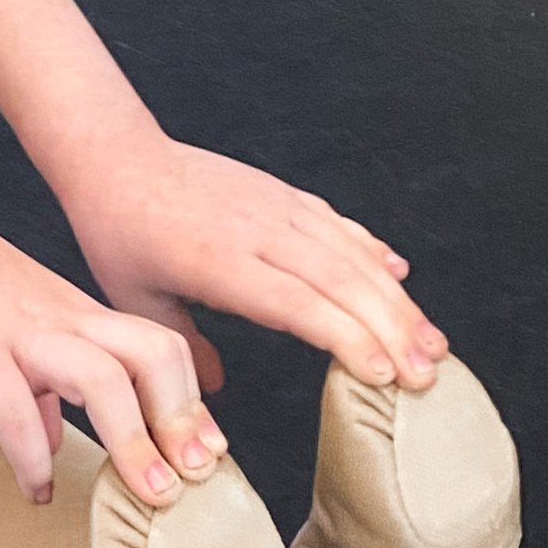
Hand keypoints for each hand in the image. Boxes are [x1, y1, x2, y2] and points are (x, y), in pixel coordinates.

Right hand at [0, 209, 226, 507]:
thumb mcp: (19, 327)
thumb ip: (42, 383)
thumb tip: (49, 437)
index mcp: (80, 316)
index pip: (162, 351)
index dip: (192, 404)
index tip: (208, 456)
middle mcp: (64, 320)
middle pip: (153, 356)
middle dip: (181, 421)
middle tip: (190, 481)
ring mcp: (20, 331)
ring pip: (100, 378)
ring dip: (130, 442)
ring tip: (144, 495)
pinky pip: (11, 403)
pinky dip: (30, 454)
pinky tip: (35, 489)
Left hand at [64, 134, 444, 398]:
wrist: (116, 156)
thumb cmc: (119, 232)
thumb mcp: (136, 302)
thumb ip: (182, 348)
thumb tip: (216, 392)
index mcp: (219, 262)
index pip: (297, 304)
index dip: (346, 337)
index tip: (383, 372)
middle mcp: (258, 230)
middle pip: (342, 281)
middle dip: (393, 329)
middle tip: (427, 374)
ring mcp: (277, 206)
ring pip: (353, 253)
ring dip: (397, 298)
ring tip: (431, 341)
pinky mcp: (284, 193)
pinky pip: (339, 226)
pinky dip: (374, 253)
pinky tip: (399, 277)